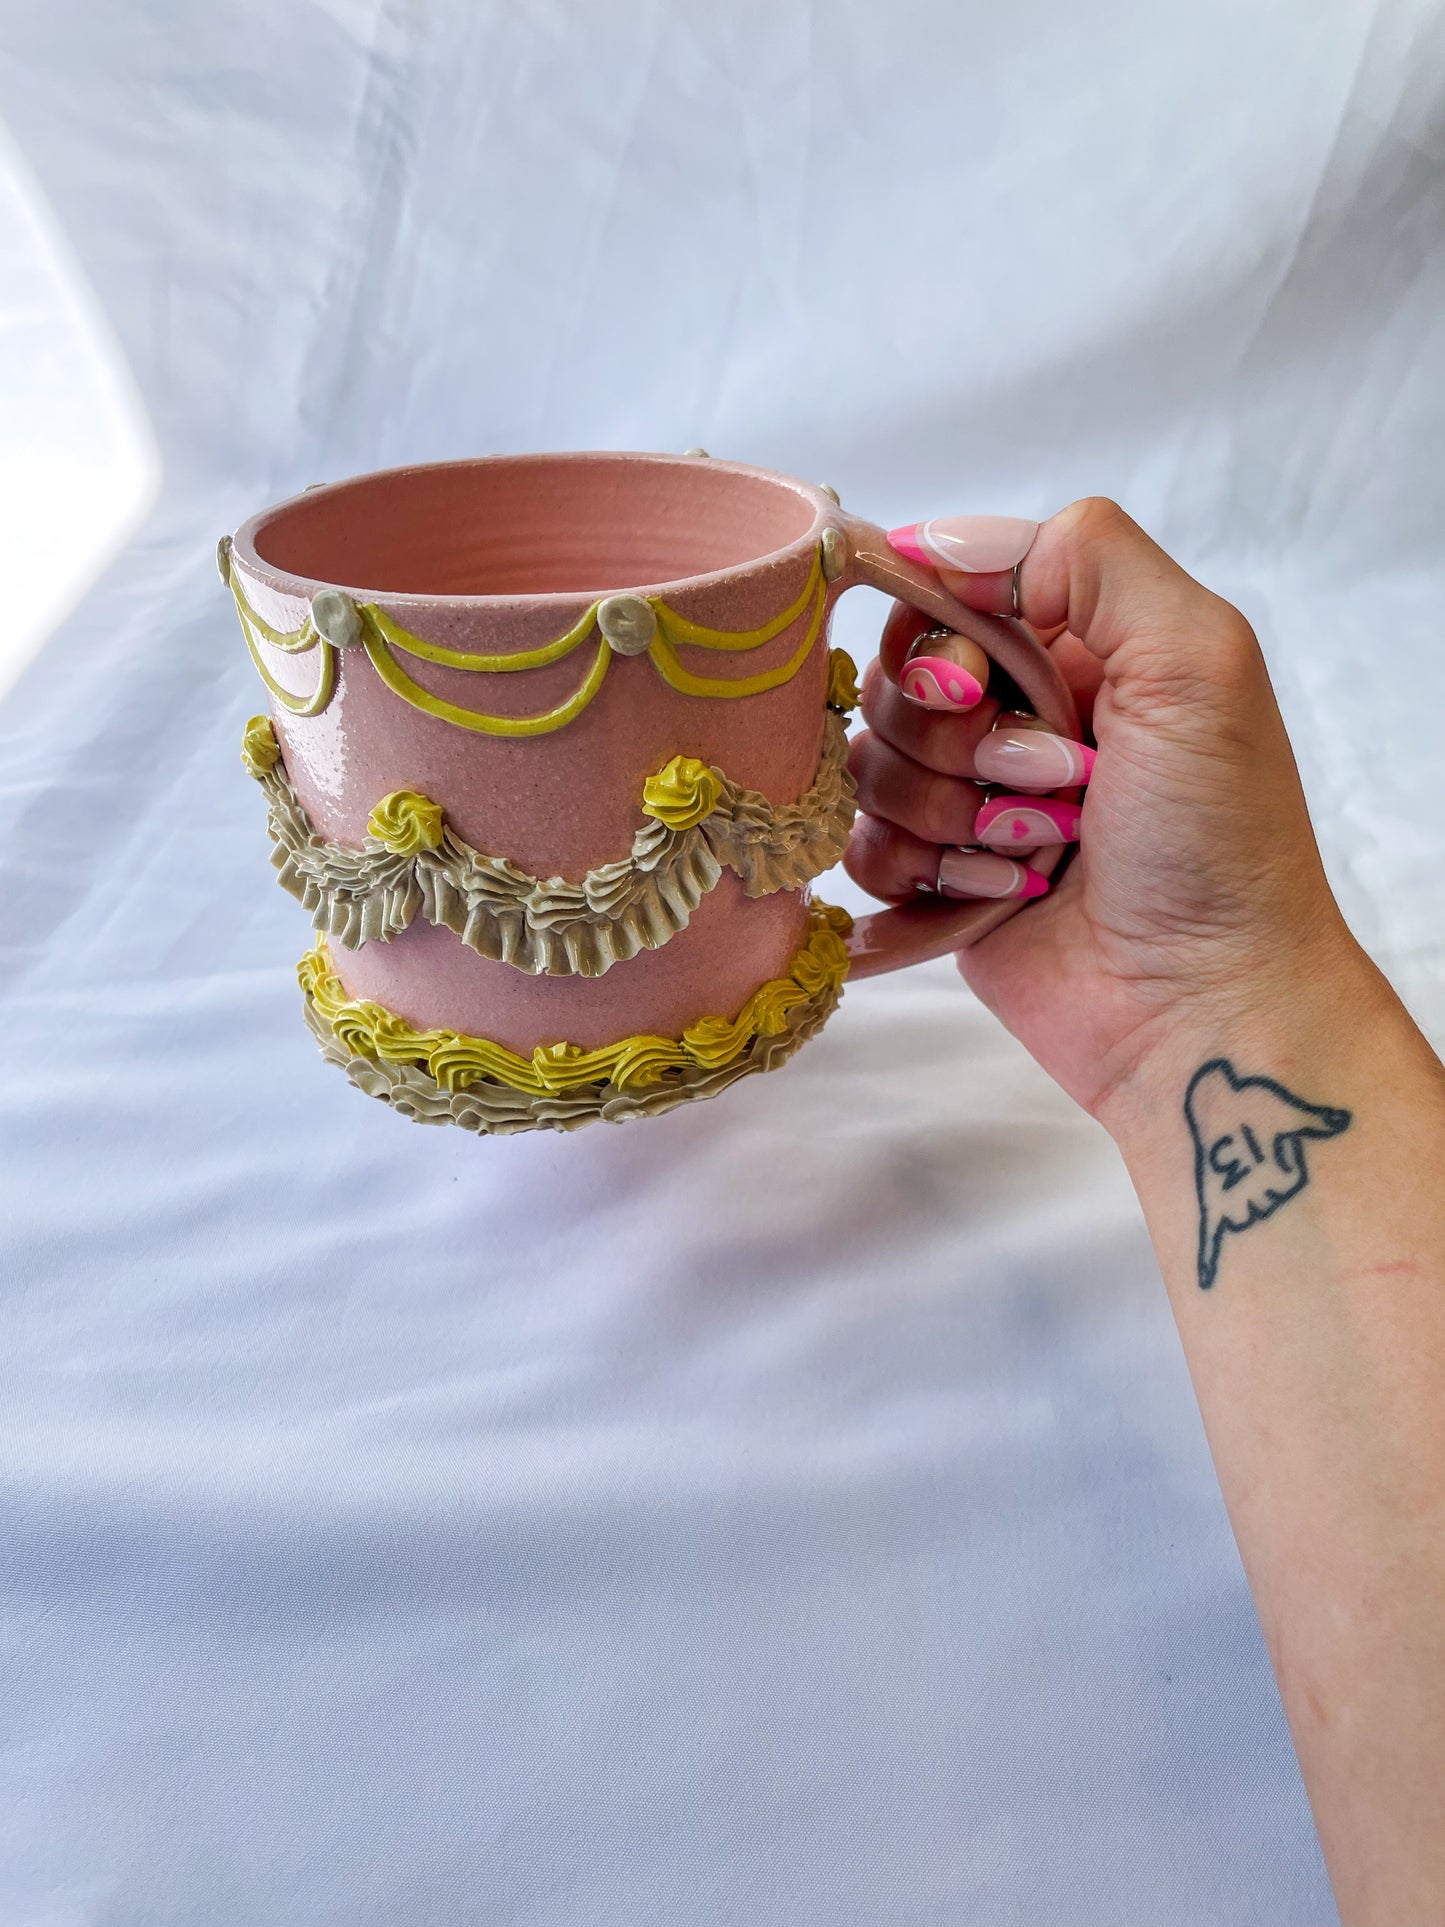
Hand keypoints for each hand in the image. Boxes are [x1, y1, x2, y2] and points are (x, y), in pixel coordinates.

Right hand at [845, 497, 1365, 1123]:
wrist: (1201, 1007)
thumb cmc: (1214, 836)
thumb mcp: (1196, 658)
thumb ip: (1089, 558)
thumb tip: (936, 543)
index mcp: (1077, 651)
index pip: (945, 593)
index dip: (942, 635)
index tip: (983, 684)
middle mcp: (1017, 719)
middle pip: (895, 680)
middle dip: (952, 735)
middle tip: (1047, 781)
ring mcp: (972, 803)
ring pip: (869, 764)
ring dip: (947, 811)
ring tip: (1034, 851)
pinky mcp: (938, 884)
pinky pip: (862, 849)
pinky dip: (922, 872)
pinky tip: (996, 894)